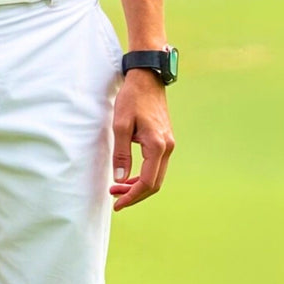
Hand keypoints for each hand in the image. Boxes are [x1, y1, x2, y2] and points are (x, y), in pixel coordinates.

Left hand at [109, 69, 174, 210]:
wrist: (147, 78)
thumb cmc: (132, 98)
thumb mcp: (120, 125)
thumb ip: (121, 154)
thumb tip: (120, 179)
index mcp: (157, 146)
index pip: (147, 183)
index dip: (132, 197)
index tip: (117, 204)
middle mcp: (167, 147)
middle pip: (154, 184)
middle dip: (135, 194)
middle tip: (115, 198)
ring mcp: (168, 144)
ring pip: (156, 176)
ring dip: (139, 186)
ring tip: (118, 188)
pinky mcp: (165, 140)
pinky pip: (156, 165)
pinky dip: (144, 175)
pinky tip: (129, 175)